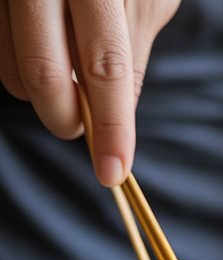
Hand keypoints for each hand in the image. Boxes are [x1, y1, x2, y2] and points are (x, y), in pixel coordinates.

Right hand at [0, 0, 180, 185]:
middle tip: (81, 129)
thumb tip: (119, 116)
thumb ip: (133, 50)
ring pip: (9, 69)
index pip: (104, 65)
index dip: (111, 126)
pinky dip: (19, 67)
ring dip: (40, 94)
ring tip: (66, 76)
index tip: (114, 172)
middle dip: (67, 119)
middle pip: (43, 73)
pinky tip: (44, 47)